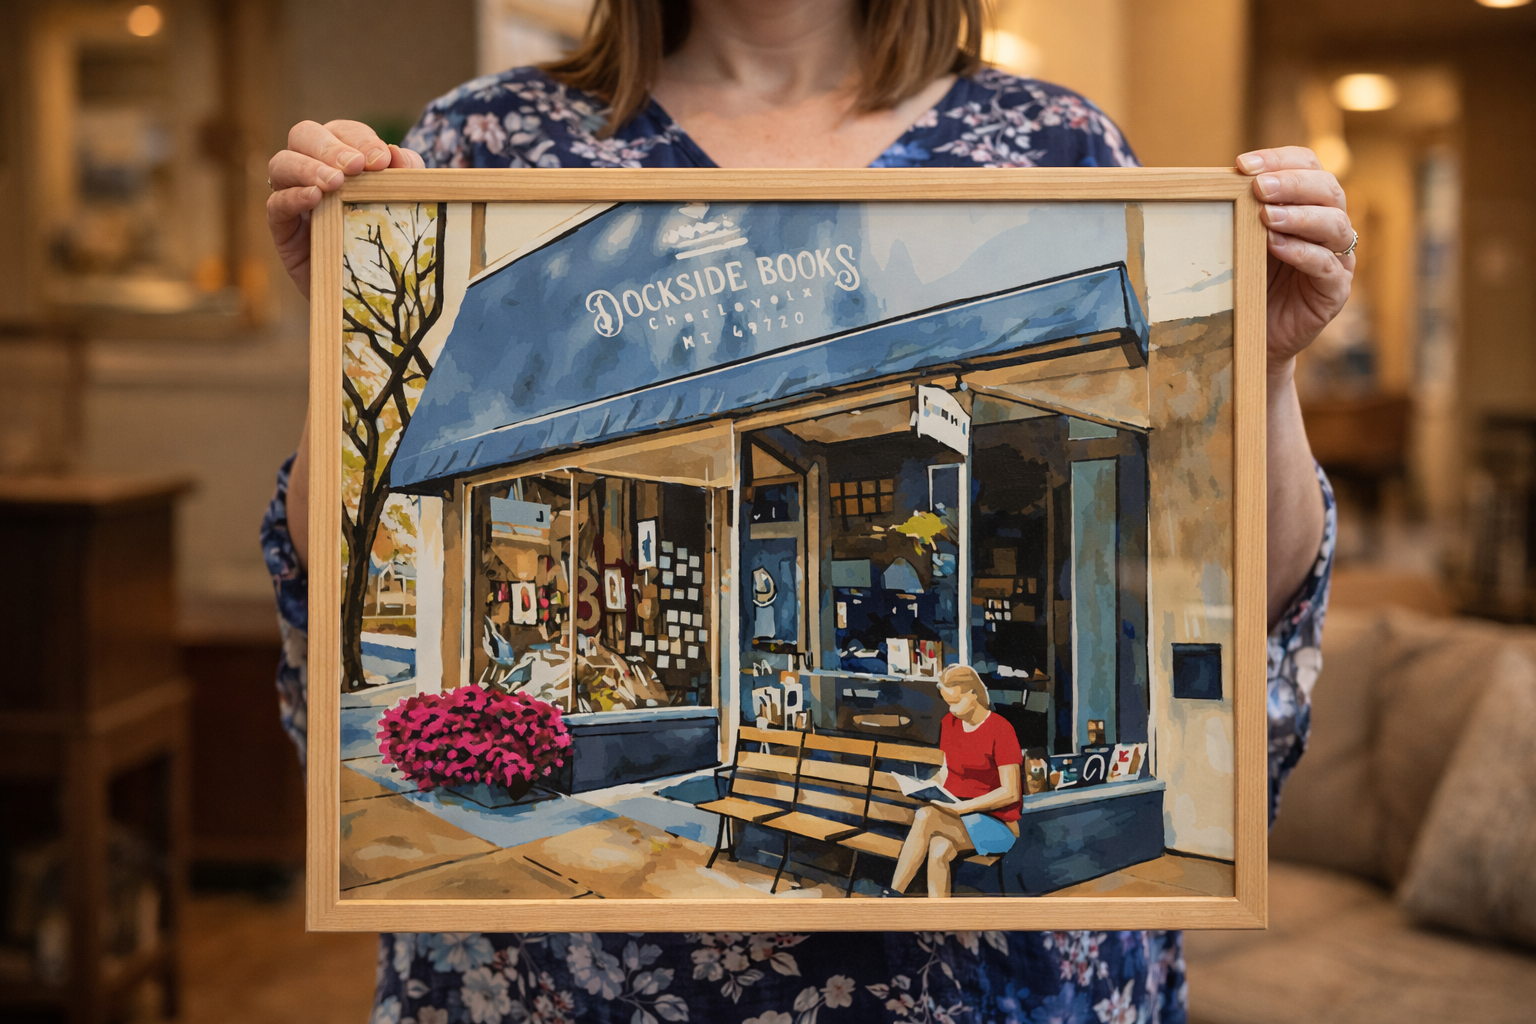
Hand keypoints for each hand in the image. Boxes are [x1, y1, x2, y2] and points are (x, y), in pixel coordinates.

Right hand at [266, 120, 424, 298]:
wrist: (371, 292)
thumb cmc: (386, 241)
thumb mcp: (401, 205)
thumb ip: (405, 178)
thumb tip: (398, 154)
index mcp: (341, 155)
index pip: (342, 131)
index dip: (360, 139)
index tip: (382, 160)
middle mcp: (311, 168)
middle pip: (304, 134)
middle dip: (330, 146)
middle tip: (355, 166)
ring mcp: (292, 196)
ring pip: (281, 163)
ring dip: (307, 167)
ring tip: (334, 182)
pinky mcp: (282, 227)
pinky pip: (275, 204)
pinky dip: (292, 197)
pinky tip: (314, 198)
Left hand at [1235, 146, 1355, 376]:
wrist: (1254, 335)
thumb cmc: (1246, 281)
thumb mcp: (1240, 239)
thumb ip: (1236, 211)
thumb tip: (1206, 183)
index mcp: (1308, 203)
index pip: (1307, 166)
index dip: (1280, 159)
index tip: (1243, 164)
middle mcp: (1329, 225)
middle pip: (1327, 189)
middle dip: (1292, 184)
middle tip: (1259, 188)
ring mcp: (1338, 257)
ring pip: (1334, 224)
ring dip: (1299, 216)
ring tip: (1267, 216)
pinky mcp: (1336, 289)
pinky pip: (1326, 265)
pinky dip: (1302, 252)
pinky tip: (1276, 246)